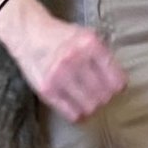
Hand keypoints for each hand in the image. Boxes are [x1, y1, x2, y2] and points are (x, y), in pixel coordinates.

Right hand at [0, 0, 126, 122]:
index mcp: (90, 44)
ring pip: (90, 108)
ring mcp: (60, 76)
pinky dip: (78, 114)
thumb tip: (118, 84)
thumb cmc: (61, 37)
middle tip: (97, 93)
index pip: (116, 81)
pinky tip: (76, 106)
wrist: (28, 32)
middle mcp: (76, 59)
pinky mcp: (48, 90)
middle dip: (103, 97)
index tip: (113, 87)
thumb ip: (102, 57)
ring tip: (85, 99)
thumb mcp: (85, 37)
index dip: (117, 87)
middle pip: (104, 97)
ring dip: (91, 107)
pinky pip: (73, 115)